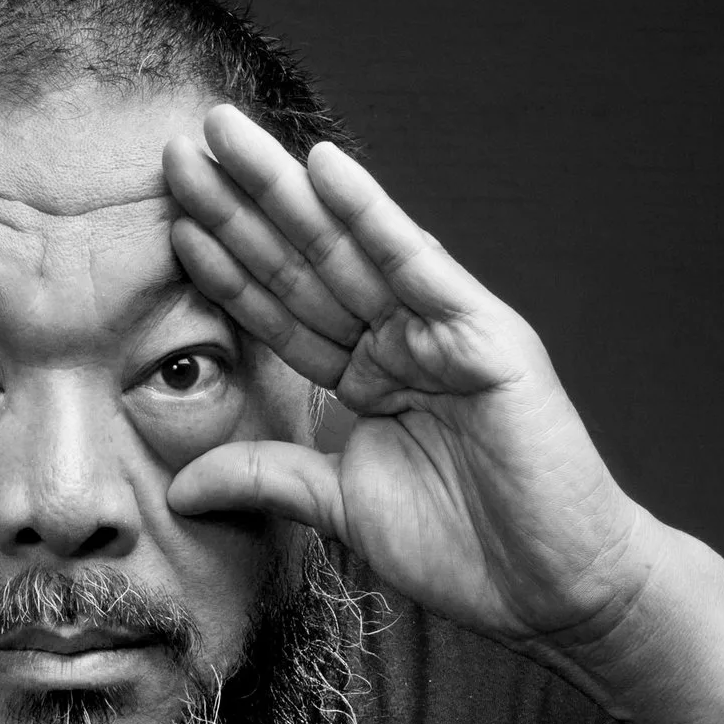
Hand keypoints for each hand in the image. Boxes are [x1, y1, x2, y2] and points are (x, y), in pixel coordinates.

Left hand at [162, 106, 661, 656]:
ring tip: (224, 133)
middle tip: (177, 146)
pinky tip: (325, 167)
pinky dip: (373, 215)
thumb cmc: (464, 547)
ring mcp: (442, 329)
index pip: (281, 308)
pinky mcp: (484, 334)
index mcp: (367, 373)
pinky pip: (417, 265)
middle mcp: (400, 338)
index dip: (227, 264)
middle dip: (239, 205)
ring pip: (347, 248)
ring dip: (284, 189)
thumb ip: (266, 477)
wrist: (552, 589)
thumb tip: (177, 489)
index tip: (171, 218)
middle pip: (303, 262)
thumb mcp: (339, 507)